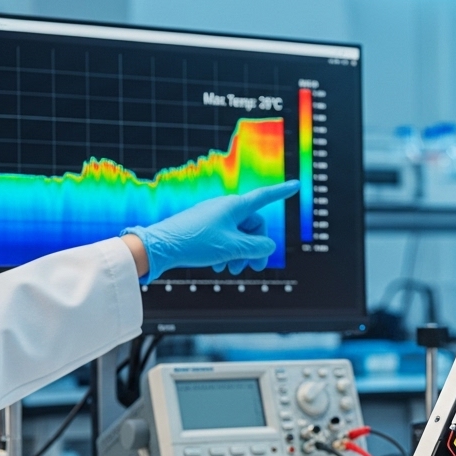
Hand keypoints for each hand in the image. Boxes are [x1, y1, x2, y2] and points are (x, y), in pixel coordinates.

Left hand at [120, 181, 299, 281]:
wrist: (160, 248)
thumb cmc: (196, 243)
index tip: (296, 185)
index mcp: (235, 206)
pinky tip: (219, 268)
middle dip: (256, 248)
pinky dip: (227, 253)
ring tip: (232, 270)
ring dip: (240, 254)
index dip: (282, 192)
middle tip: (254, 268)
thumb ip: (258, 248)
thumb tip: (268, 247)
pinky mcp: (202, 229)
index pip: (265, 197)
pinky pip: (224, 239)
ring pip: (238, 236)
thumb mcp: (233, 249)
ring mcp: (213, 218)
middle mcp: (225, 209)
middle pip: (253, 226)